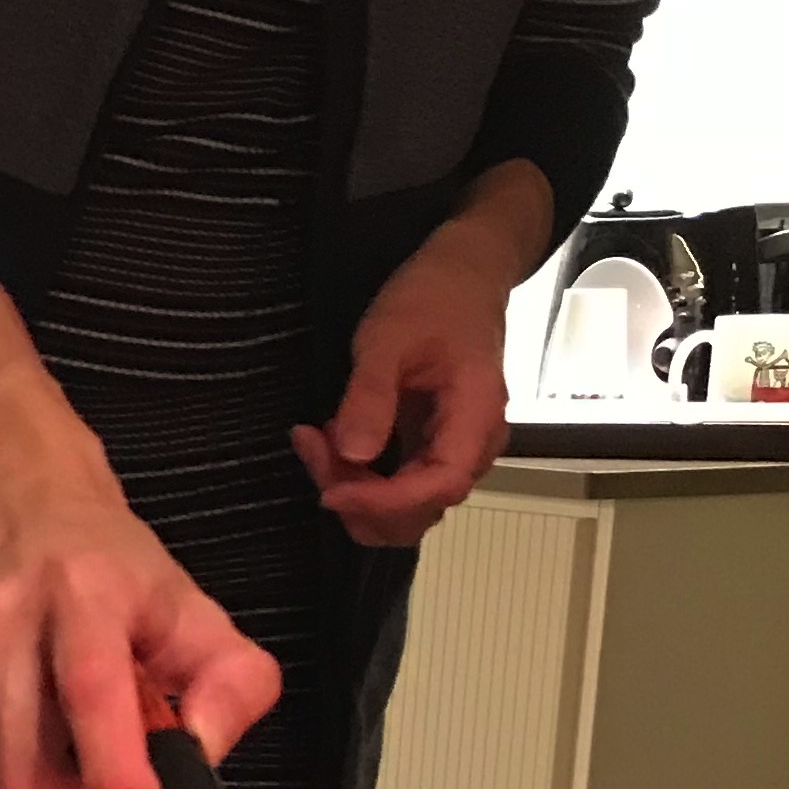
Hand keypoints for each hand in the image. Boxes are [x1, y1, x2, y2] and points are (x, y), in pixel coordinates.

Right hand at [0, 469, 281, 788]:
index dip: (118, 781)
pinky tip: (39, 708)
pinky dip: (26, 754)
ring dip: (58, 772)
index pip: (92, 696)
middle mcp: (5, 623)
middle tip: (119, 765)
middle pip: (29, 769)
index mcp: (82, 593)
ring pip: (9, 777)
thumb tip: (204, 756)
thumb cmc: (105, 562)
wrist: (10, 503)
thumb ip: (230, 682)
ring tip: (78, 717)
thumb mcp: (192, 605)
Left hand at [292, 222, 512, 547]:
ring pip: (401, 508)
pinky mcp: (427, 451)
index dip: (382, 502)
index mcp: (476, 418)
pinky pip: (393, 487)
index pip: (438, 486)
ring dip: (351, 490)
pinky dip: (356, 479)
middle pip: (416, 510)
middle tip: (313, 447)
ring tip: (315, 441)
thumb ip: (372, 396)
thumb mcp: (389, 337)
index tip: (330, 489)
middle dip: (357, 496)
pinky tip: (327, 442)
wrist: (461, 278)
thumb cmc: (433, 298)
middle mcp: (472, 447)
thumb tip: (354, 454)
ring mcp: (451, 452)